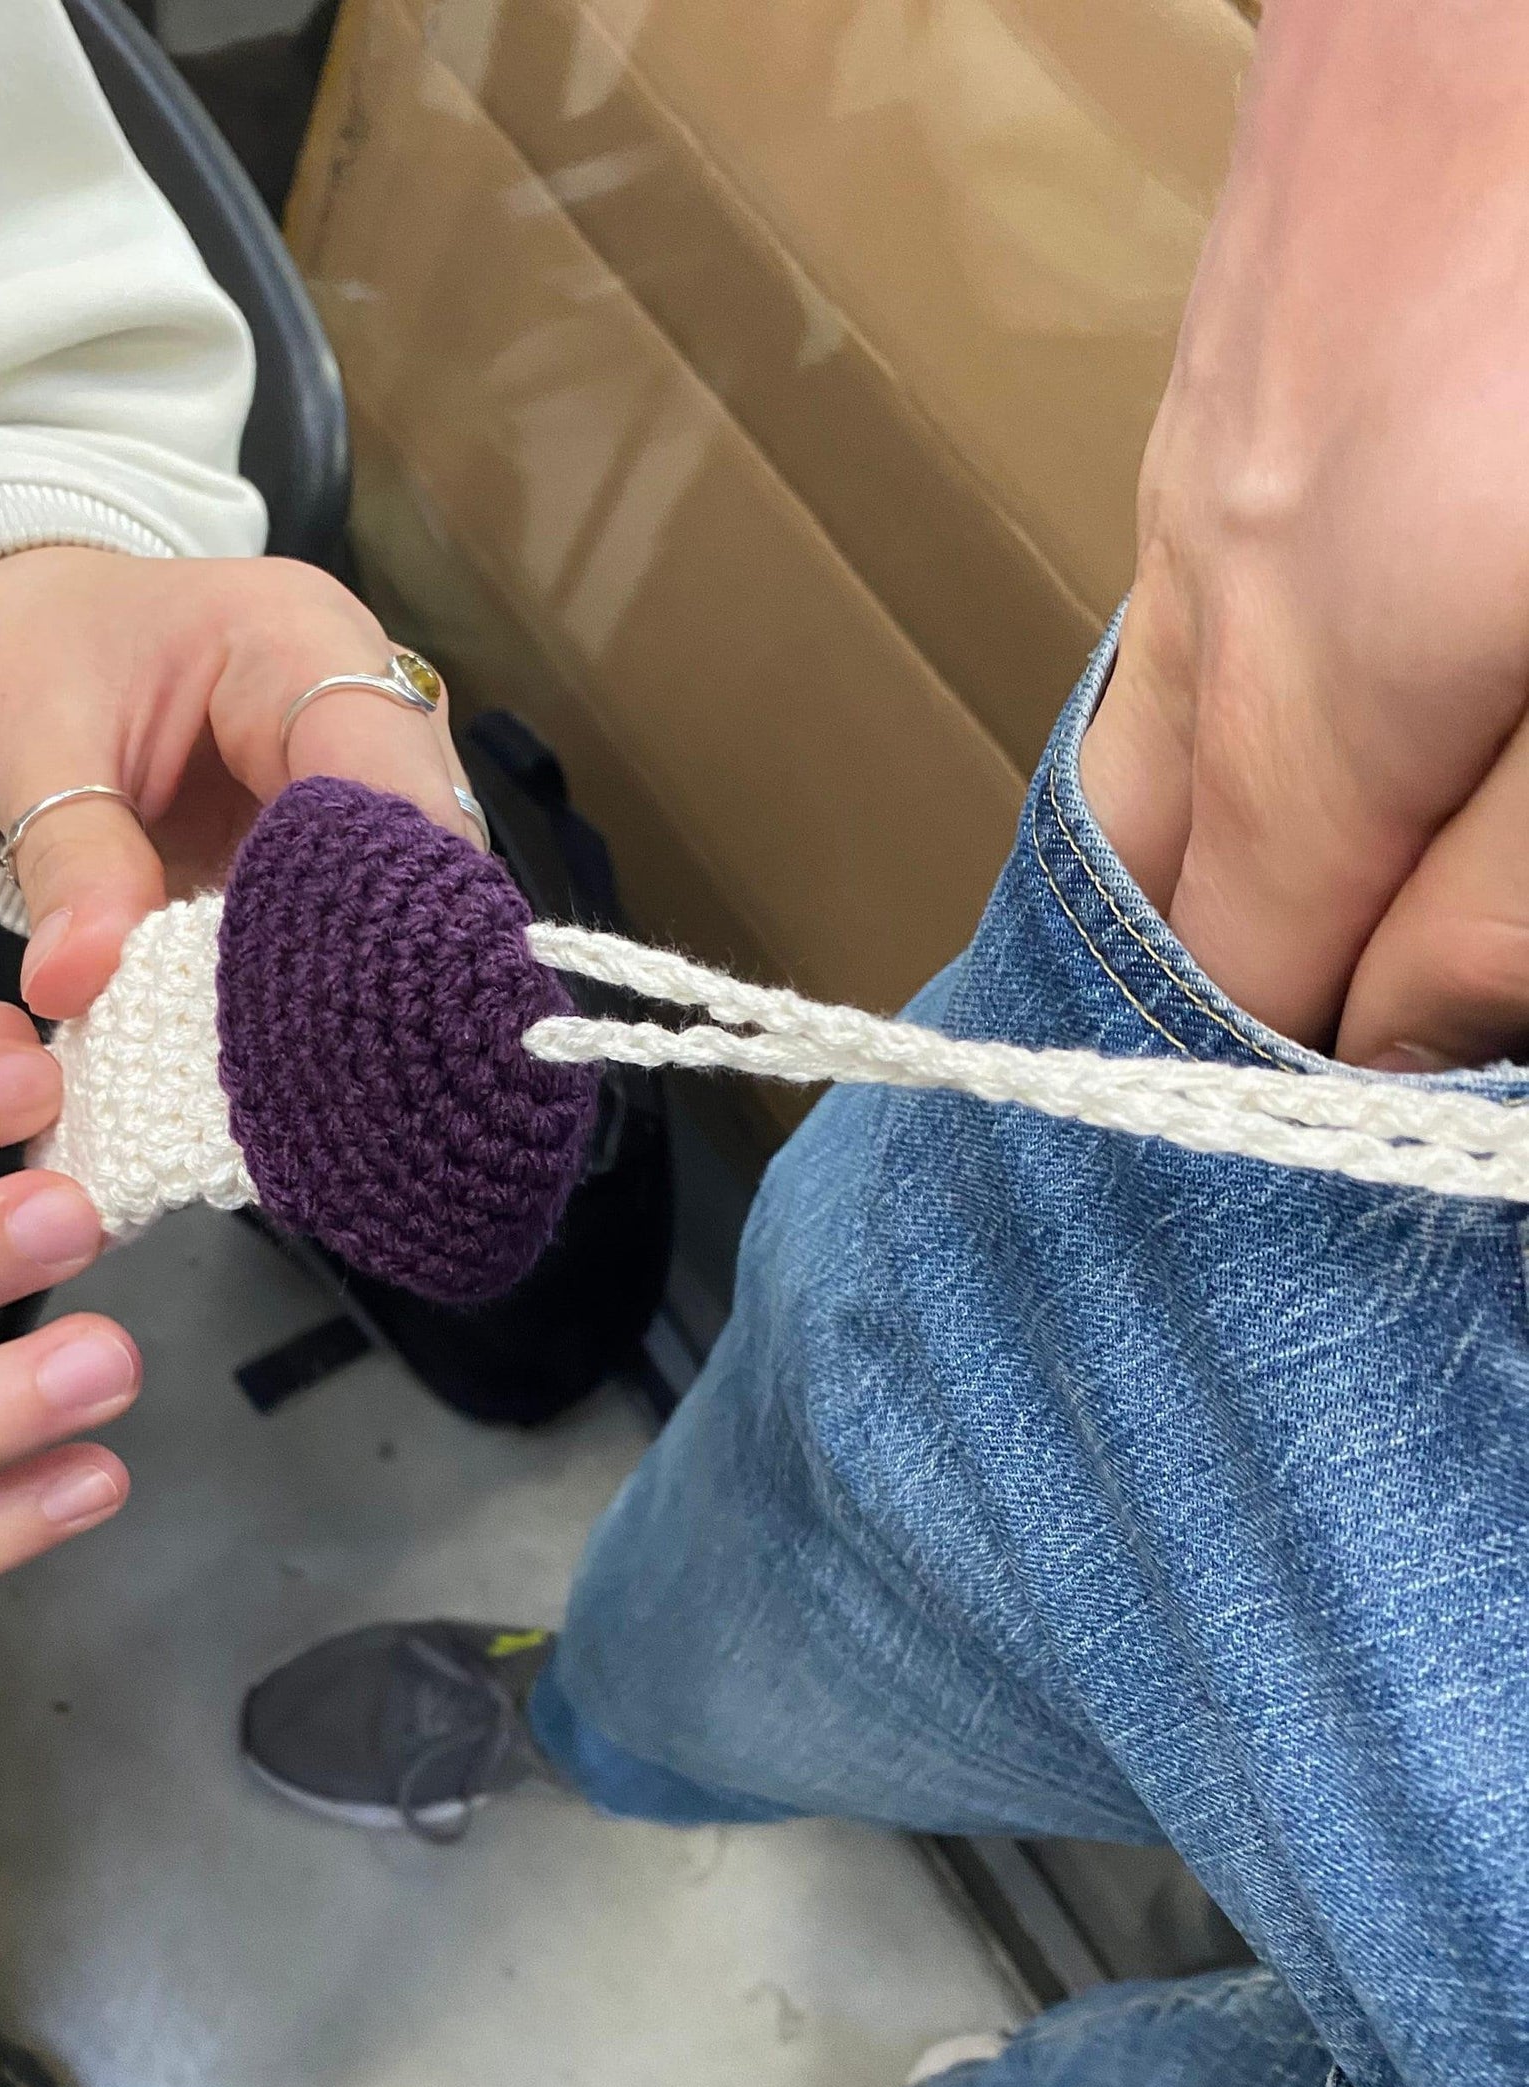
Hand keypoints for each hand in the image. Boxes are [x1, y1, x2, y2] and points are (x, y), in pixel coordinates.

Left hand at [0, 549, 475, 1020]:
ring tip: (314, 1069)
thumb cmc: (28, 655)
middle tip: (325, 1064)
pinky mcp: (342, 834)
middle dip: (379, 952)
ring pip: (408, 890)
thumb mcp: (28, 749)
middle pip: (421, 842)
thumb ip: (71, 864)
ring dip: (360, 976)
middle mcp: (365, 697)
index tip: (339, 1000)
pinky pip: (360, 912)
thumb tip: (79, 984)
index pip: (382, 772)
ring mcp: (364, 768)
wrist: (15, 626)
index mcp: (298, 639)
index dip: (378, 889)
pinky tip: (295, 1046)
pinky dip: (325, 977)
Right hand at [1079, 0, 1528, 1068]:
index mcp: (1326, 685)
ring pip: (1153, 729)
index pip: (1251, 982)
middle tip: (1245, 1109)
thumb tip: (1408, 1038)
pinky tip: (1273, 717)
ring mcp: (1207, 446)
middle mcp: (1216, 579)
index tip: (1329, 1184)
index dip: (1287, 1103)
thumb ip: (1517, 879)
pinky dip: (1214, 706)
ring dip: (1194, 862)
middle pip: (1153, 875)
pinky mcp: (1239, 342)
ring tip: (1251, 952)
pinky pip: (1181, 593)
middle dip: (1196, 1005)